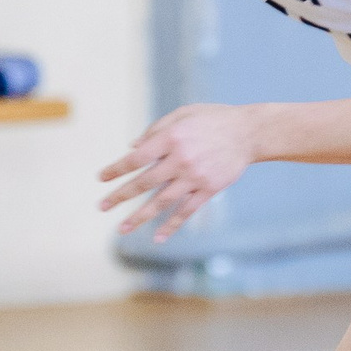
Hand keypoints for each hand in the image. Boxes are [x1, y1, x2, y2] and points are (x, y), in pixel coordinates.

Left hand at [98, 103, 256, 241]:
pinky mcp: (209, 189)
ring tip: (122, 229)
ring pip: (162, 201)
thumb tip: (132, 147)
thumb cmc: (213, 119)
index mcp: (171, 138)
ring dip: (140, 217)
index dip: (117, 169)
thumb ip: (156, 129)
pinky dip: (172, 225)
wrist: (249, 132)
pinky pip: (187, 210)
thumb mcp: (183, 113)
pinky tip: (158, 237)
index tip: (101, 178)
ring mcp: (195, 177)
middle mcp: (180, 159)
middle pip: (144, 182)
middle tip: (101, 207)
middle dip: (120, 196)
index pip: (137, 158)